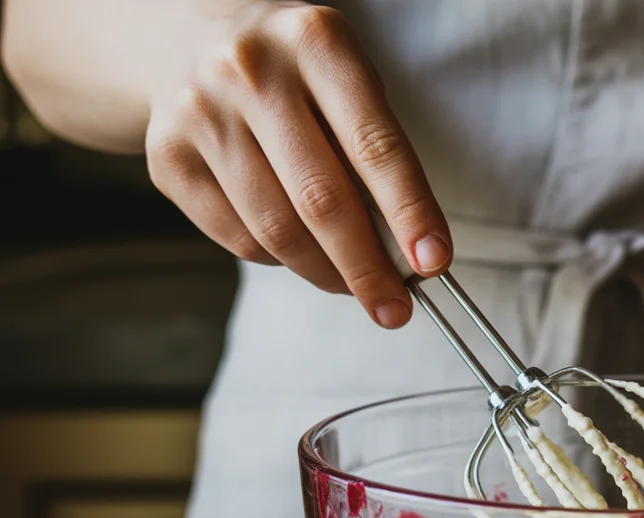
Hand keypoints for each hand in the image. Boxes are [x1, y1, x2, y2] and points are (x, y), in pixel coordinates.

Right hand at [144, 1, 449, 327]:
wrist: (190, 38)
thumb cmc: (297, 74)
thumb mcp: (348, 82)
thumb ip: (377, 154)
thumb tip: (408, 251)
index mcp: (315, 42)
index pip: (375, 146)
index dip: (409, 212)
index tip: (433, 263)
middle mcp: (249, 71)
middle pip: (321, 199)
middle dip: (367, 268)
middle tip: (395, 309)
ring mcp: (200, 113)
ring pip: (276, 230)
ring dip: (326, 273)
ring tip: (355, 286)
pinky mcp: (167, 157)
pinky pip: (238, 238)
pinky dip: (280, 260)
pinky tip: (301, 253)